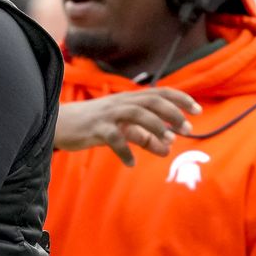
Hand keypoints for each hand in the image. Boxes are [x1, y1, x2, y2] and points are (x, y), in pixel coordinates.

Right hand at [55, 89, 200, 164]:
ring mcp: (108, 115)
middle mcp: (120, 103)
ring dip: (154, 129)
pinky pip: (114, 139)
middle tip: (187, 129)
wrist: (58, 123)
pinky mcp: (95, 129)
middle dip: (172, 114)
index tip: (197, 110)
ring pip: (136, 115)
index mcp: (128, 99)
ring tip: (166, 146)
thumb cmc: (93, 124)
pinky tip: (132, 163)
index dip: (180, 99)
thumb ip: (145, 133)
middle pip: (151, 101)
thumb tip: (171, 142)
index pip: (159, 93)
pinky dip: (125, 152)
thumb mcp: (121, 126)